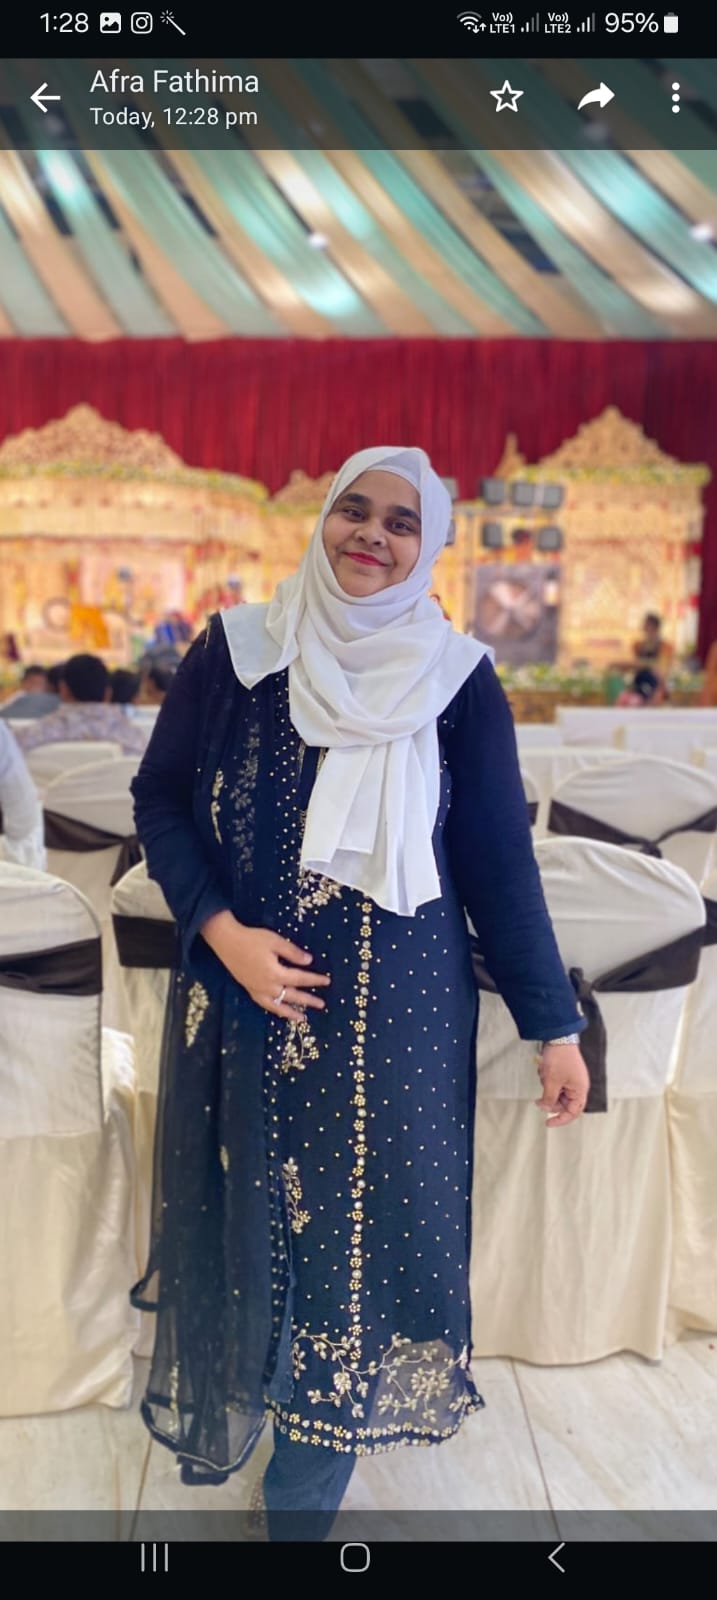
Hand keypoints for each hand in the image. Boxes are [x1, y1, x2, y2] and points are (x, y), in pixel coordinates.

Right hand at [200, 910, 329, 1018]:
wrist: (227, 941)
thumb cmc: (252, 939)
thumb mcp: (275, 941)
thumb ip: (293, 953)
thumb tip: (309, 961)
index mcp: (275, 973)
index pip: (300, 979)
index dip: (314, 980)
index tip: (327, 981)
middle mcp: (267, 986)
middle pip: (292, 996)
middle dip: (308, 1000)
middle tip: (321, 1004)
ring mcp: (257, 990)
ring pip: (277, 1006)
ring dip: (291, 1012)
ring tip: (302, 1018)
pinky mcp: (249, 990)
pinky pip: (265, 1004)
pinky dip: (275, 1009)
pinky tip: (280, 1010)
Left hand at [534, 1043, 589, 1127]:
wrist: (559, 1037)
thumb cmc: (560, 1058)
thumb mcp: (552, 1082)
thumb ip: (549, 1098)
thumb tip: (545, 1108)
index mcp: (580, 1091)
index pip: (572, 1113)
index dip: (560, 1120)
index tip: (547, 1122)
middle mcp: (578, 1087)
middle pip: (563, 1103)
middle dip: (550, 1100)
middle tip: (540, 1098)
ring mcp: (572, 1080)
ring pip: (557, 1093)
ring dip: (548, 1087)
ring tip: (545, 1074)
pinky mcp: (565, 1074)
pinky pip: (555, 1084)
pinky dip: (548, 1080)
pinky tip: (545, 1070)